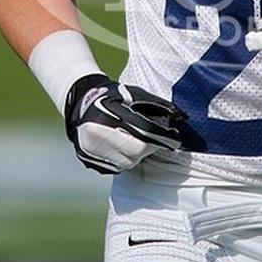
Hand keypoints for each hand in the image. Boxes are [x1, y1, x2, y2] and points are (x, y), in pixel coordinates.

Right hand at [64, 74, 183, 174]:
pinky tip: (124, 148)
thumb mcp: (134, 94)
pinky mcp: (88, 160)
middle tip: (155, 140)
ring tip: (137, 141)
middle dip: (150, 147)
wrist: (80, 102)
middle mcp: (97, 134)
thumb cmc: (113, 95)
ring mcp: (91, 150)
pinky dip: (124, 160)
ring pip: (127, 163)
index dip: (162, 137)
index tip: (175, 139)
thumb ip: (156, 104)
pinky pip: (114, 168)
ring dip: (137, 155)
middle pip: (136, 151)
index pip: (144, 132)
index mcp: (109, 114)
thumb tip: (181, 116)